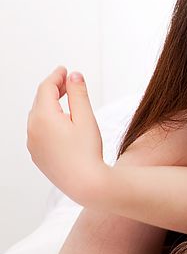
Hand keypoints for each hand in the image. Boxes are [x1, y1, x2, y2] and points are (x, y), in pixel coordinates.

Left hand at [27, 67, 107, 204]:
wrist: (85, 184)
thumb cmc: (87, 152)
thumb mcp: (86, 118)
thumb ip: (78, 94)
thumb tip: (74, 76)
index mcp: (43, 117)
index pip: (46, 89)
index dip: (56, 77)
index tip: (65, 69)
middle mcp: (32, 129)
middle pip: (40, 102)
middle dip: (53, 90)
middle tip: (68, 82)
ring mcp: (32, 144)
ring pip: (38, 118)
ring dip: (51, 107)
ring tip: (67, 102)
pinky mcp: (37, 155)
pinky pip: (39, 132)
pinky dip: (48, 122)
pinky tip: (63, 125)